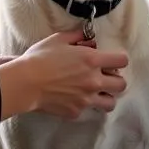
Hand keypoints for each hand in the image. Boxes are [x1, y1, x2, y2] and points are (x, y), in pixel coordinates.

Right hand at [0, 30, 128, 118]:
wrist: (24, 83)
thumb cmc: (40, 58)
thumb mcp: (59, 39)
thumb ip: (78, 36)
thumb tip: (89, 39)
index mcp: (92, 60)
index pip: (123, 61)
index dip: (118, 59)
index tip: (111, 60)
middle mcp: (94, 81)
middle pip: (121, 84)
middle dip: (115, 80)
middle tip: (104, 77)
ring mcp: (86, 99)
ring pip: (111, 103)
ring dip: (106, 96)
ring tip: (95, 92)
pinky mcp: (76, 112)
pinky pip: (87, 110)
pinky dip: (83, 105)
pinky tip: (73, 98)